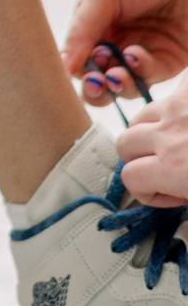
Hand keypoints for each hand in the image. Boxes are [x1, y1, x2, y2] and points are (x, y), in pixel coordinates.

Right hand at [62, 0, 187, 103]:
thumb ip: (84, 25)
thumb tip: (62, 65)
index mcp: (97, 16)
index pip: (79, 52)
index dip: (76, 67)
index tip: (76, 73)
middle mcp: (120, 34)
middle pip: (101, 73)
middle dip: (96, 84)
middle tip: (96, 85)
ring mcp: (147, 46)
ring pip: (126, 81)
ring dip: (119, 83)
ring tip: (116, 74)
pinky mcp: (174, 55)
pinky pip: (154, 75)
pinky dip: (143, 73)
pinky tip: (137, 58)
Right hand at [115, 81, 187, 208]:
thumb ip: (187, 206)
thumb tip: (181, 213)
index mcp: (174, 168)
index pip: (130, 177)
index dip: (147, 191)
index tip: (173, 196)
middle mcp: (168, 134)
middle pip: (124, 143)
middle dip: (140, 159)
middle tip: (168, 170)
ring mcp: (178, 104)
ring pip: (140, 116)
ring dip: (150, 131)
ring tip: (178, 144)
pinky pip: (170, 93)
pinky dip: (176, 106)